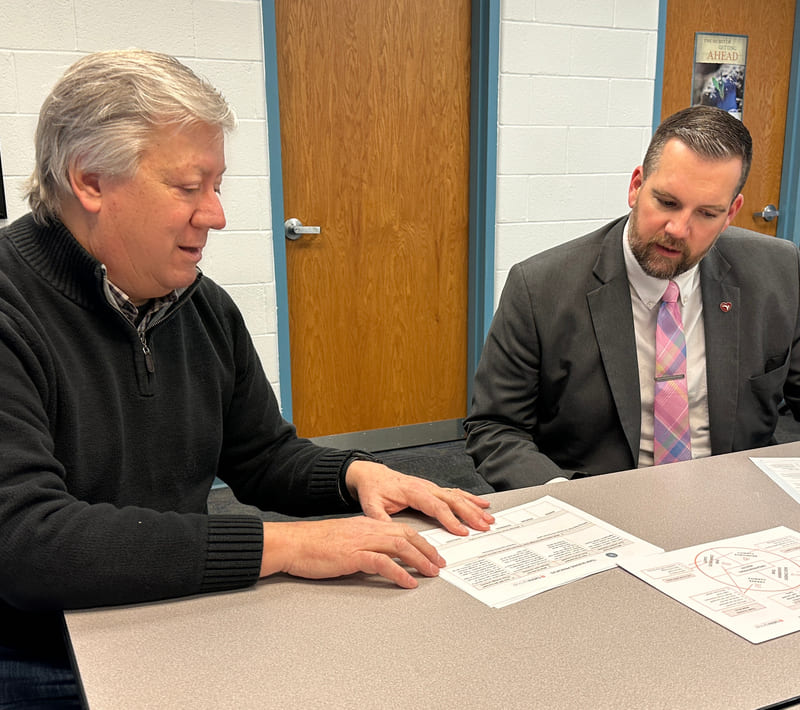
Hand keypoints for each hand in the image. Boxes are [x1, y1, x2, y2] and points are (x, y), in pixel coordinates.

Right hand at [260, 517, 444, 587]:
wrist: (293, 543)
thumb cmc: (313, 544)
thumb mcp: (345, 539)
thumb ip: (363, 544)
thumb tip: (380, 556)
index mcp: (366, 525)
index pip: (401, 529)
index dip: (421, 541)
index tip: (432, 553)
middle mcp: (368, 530)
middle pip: (406, 535)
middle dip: (427, 550)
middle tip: (439, 564)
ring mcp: (361, 541)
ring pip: (400, 546)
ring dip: (419, 560)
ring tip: (431, 573)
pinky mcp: (352, 555)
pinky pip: (382, 562)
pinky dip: (399, 573)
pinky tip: (408, 582)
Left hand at [345, 461, 493, 535]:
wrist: (372, 475)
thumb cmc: (373, 489)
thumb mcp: (371, 505)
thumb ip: (380, 519)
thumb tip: (389, 533)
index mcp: (412, 491)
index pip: (436, 506)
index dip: (450, 519)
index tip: (461, 531)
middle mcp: (425, 487)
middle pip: (452, 500)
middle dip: (470, 514)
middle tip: (483, 526)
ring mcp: (430, 487)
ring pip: (457, 495)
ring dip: (474, 507)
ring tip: (488, 518)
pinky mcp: (433, 489)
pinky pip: (455, 492)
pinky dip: (470, 498)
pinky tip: (481, 504)